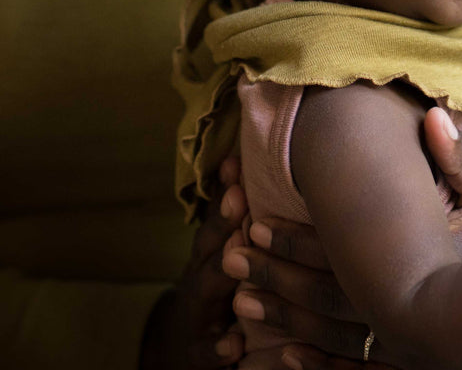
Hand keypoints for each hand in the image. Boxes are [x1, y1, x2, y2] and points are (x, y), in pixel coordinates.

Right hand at [140, 157, 247, 368]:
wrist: (177, 346)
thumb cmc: (214, 283)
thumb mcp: (219, 246)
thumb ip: (232, 209)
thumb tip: (242, 154)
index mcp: (212, 248)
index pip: (219, 212)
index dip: (227, 187)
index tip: (237, 161)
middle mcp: (201, 273)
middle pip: (210, 244)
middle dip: (223, 220)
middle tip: (238, 196)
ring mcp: (198, 312)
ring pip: (207, 290)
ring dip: (219, 273)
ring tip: (234, 257)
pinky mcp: (198, 353)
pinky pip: (207, 352)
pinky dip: (218, 348)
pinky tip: (232, 346)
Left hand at [223, 107, 461, 367]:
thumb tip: (429, 116)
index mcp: (425, 275)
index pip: (342, 257)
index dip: (293, 239)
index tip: (252, 221)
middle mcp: (411, 324)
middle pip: (327, 301)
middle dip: (274, 278)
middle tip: (229, 256)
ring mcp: (413, 357)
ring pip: (334, 342)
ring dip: (283, 320)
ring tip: (239, 300)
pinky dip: (321, 368)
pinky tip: (286, 358)